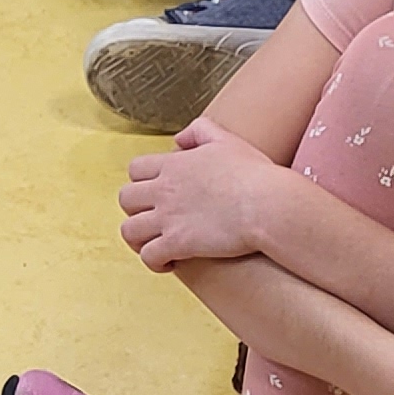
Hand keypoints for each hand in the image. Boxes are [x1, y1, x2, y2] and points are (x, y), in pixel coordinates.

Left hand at [115, 122, 290, 268]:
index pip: (135, 169)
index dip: (142, 182)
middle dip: (136, 210)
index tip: (157, 192)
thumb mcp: (226, 139)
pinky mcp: (178, 243)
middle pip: (126, 199)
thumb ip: (199, 131)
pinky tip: (170, 263)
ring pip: (129, 230)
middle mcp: (164, 190)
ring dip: (139, 239)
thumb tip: (179, 140)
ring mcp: (168, 217)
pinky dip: (154, 261)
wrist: (267, 204)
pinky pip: (148, 256)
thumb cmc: (253, 174)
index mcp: (173, 165)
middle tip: (154, 219)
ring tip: (155, 244)